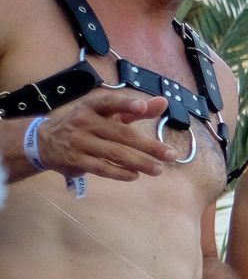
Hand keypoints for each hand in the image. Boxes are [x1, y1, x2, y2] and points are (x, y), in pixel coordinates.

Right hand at [32, 90, 175, 180]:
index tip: (142, 107)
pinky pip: (102, 167)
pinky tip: (135, 176)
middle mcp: (85, 121)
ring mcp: (79, 141)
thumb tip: (163, 102)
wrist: (45, 141)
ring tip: (158, 169)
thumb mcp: (106, 114)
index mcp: (92, 106)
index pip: (109, 102)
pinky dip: (120, 173)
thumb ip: (134, 110)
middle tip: (171, 155)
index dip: (125, 104)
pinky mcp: (75, 160)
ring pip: (114, 153)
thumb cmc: (85, 125)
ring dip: (139, 163)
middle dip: (149, 146)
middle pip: (121, 134)